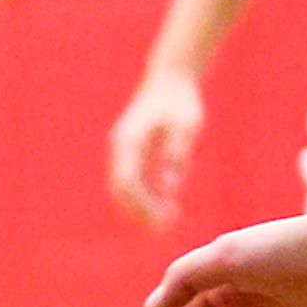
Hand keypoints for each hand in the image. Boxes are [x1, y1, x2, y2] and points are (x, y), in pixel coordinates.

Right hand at [106, 64, 205, 227]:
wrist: (170, 77)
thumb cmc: (180, 101)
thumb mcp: (186, 127)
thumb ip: (176, 156)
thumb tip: (171, 189)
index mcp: (130, 143)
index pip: (128, 183)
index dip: (143, 205)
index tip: (164, 220)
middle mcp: (121, 148)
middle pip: (121, 189)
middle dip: (139, 211)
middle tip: (164, 228)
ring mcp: (123, 149)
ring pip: (124, 186)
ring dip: (141, 205)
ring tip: (166, 220)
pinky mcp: (131, 149)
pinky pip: (131, 178)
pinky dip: (143, 194)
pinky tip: (164, 202)